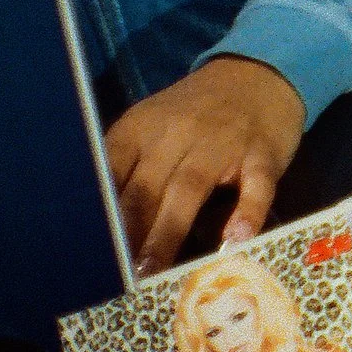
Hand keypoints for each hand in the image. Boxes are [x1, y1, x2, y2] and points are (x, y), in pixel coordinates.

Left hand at [106, 56, 303, 272]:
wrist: (259, 74)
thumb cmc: (195, 112)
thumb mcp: (154, 125)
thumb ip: (132, 166)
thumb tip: (105, 228)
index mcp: (141, 128)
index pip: (112, 172)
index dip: (100, 213)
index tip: (90, 251)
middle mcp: (178, 133)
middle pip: (146, 187)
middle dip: (130, 233)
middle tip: (117, 277)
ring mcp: (222, 142)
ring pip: (190, 189)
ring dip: (169, 232)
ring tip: (155, 271)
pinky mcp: (262, 154)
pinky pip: (255, 185)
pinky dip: (247, 212)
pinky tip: (236, 239)